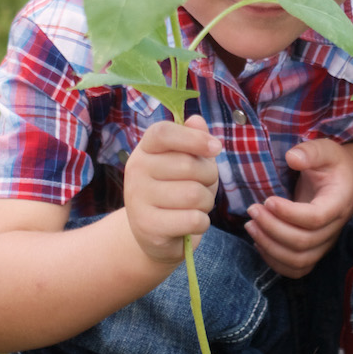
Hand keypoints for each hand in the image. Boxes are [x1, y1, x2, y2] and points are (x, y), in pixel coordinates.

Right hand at [123, 117, 221, 265]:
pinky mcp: (147, 227)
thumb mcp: (187, 161)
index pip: (163, 132)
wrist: (154, 233)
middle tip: (203, 185)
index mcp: (145, 149)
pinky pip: (193, 219)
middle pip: (188, 165)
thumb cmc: (176, 190)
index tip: (216, 147)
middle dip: (209, 177)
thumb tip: (197, 120)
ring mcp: (138, 199)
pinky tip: (192, 223)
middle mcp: (136, 170)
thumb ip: (193, 139)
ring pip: (194, 194)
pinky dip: (202, 222)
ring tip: (197, 205)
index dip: (194, 138)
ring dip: (206, 202)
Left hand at [246, 138, 352, 278]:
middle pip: (304, 243)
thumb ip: (310, 152)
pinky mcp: (315, 251)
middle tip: (252, 210)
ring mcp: (325, 243)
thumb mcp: (324, 149)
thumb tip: (292, 158)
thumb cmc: (332, 164)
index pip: (315, 218)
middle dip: (272, 229)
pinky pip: (296, 269)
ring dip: (270, 247)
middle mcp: (335, 228)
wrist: (344, 181)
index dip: (289, 213)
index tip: (267, 200)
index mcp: (339, 202)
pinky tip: (259, 242)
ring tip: (250, 225)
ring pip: (299, 260)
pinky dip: (274, 261)